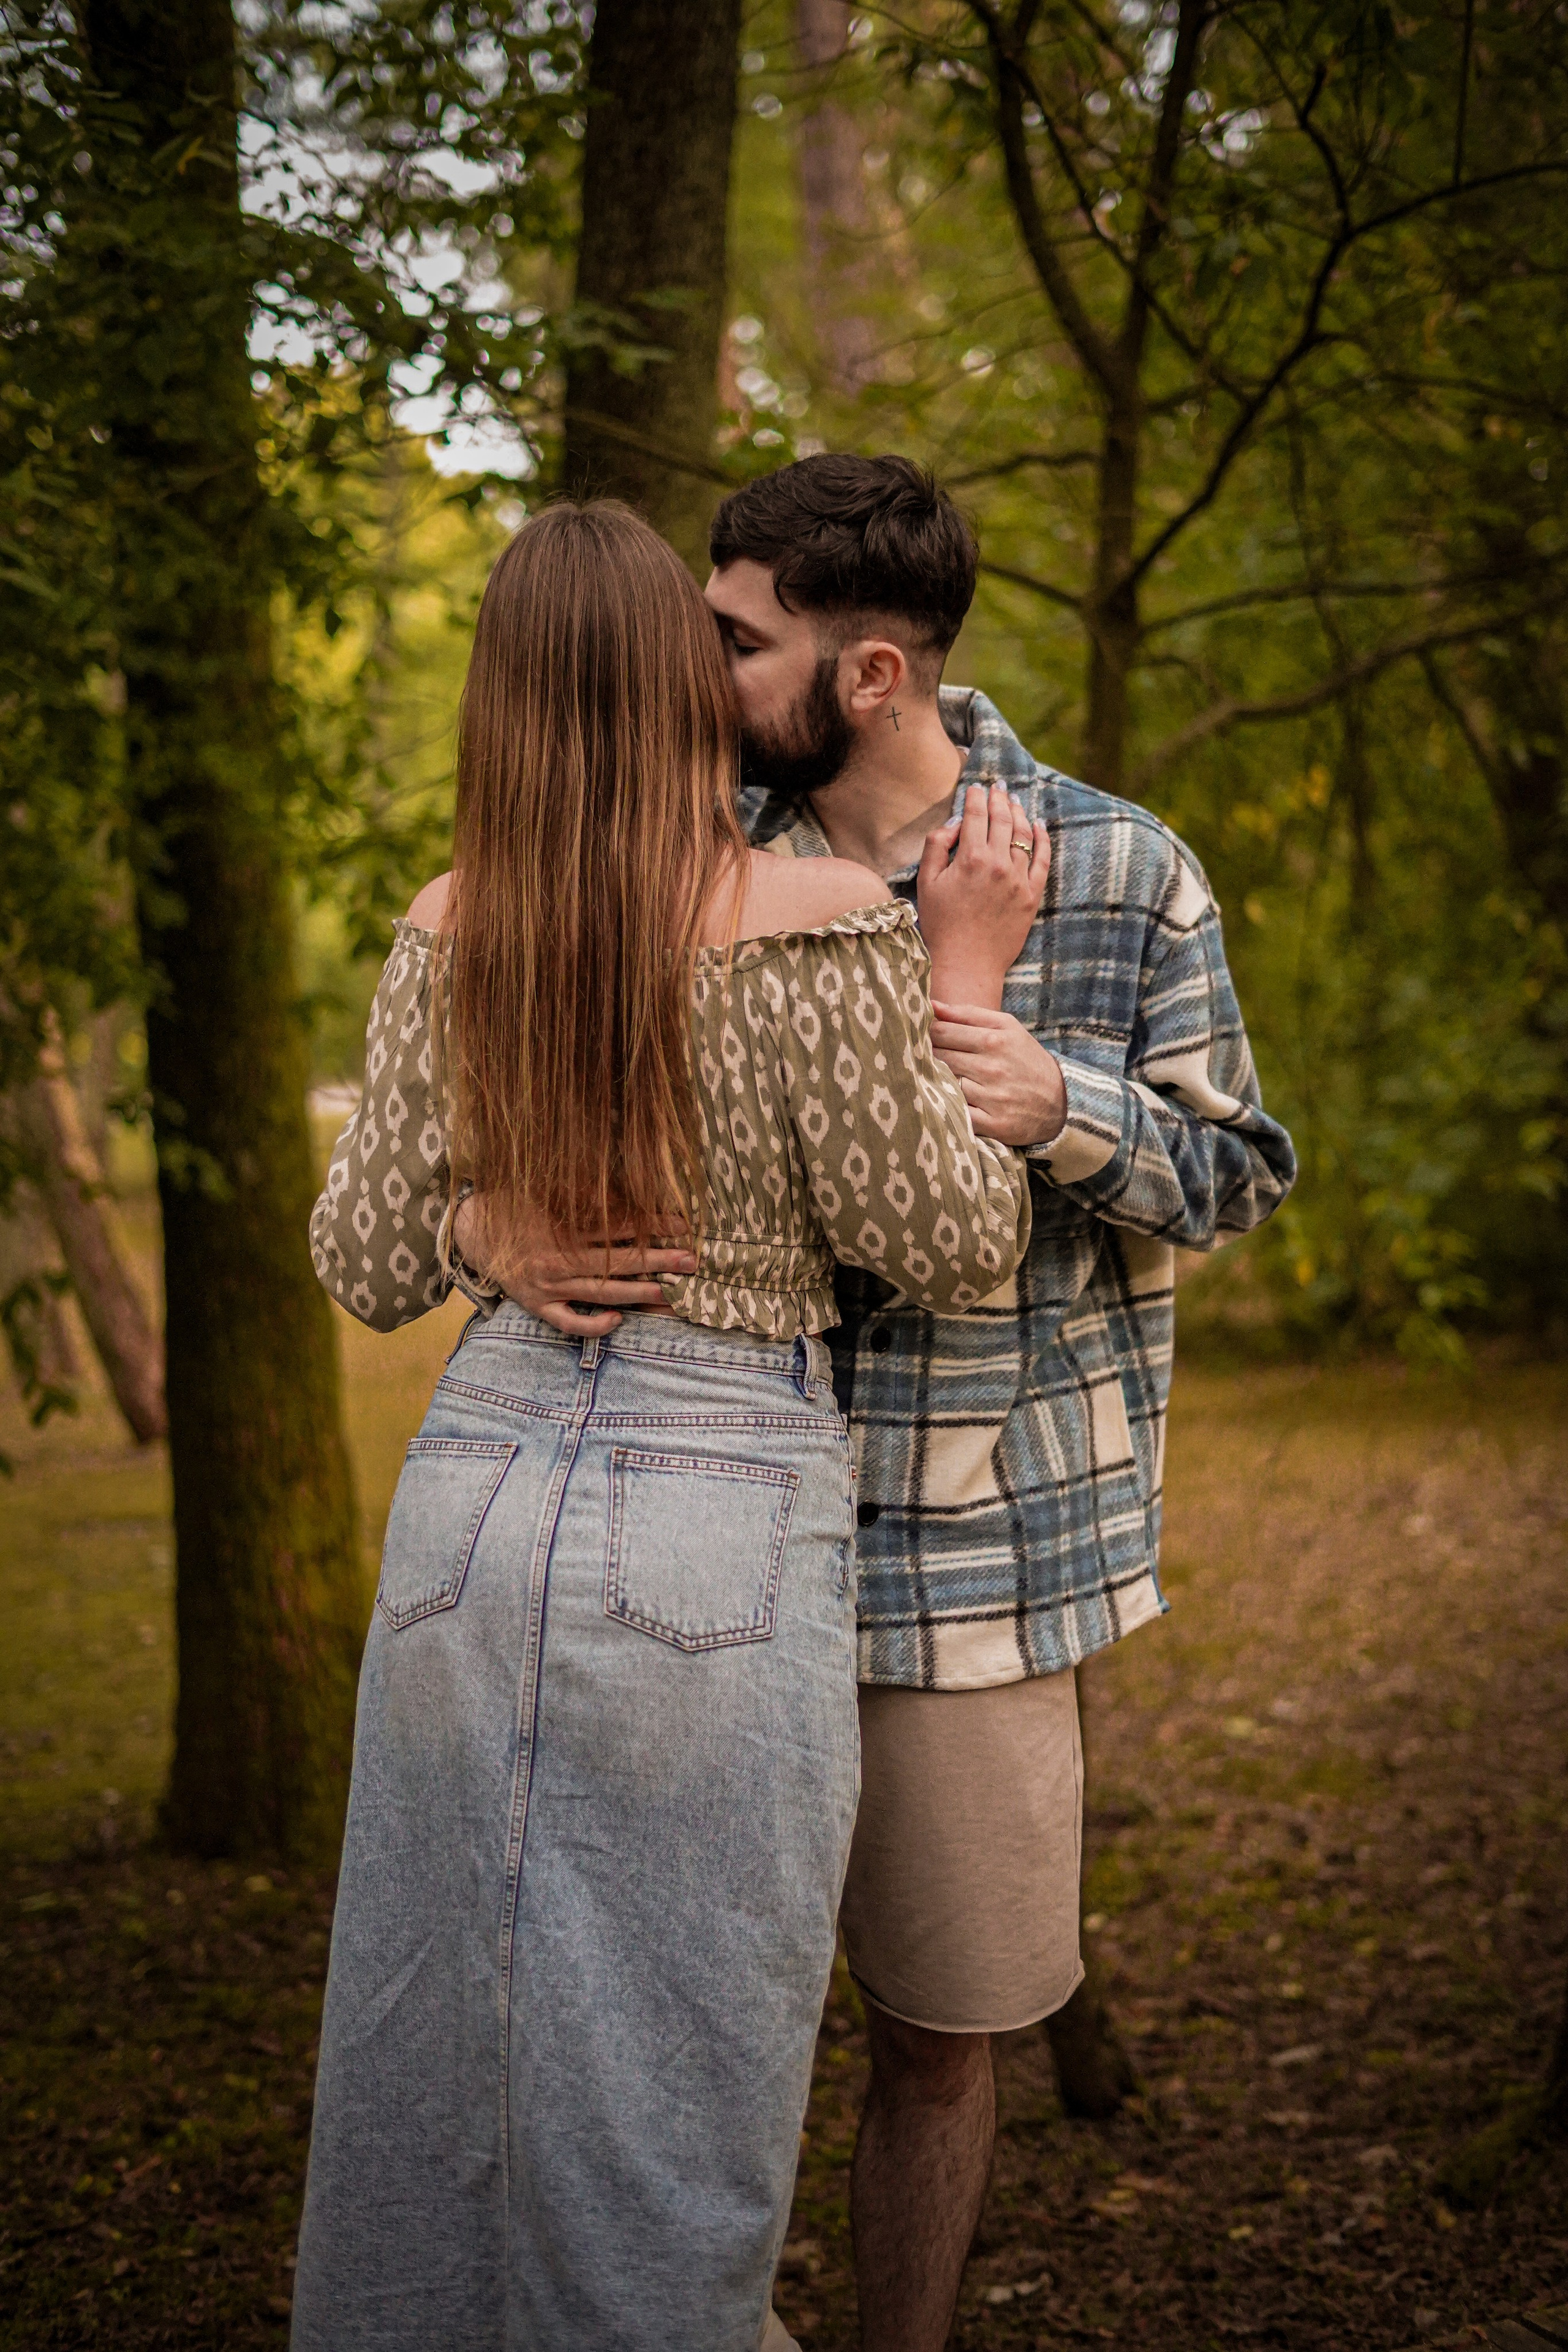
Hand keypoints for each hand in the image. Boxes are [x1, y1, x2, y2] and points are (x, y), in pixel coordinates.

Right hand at [452, 1195, 696, 1337]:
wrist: (473, 1230)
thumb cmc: (515, 1204)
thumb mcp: (545, 1189)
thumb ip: (582, 1192)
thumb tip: (626, 1187)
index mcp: (561, 1226)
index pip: (617, 1228)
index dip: (651, 1226)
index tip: (682, 1226)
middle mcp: (558, 1259)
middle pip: (617, 1262)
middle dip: (658, 1261)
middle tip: (691, 1261)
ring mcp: (548, 1286)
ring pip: (601, 1292)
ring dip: (639, 1292)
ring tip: (670, 1291)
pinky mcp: (538, 1305)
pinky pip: (569, 1322)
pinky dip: (593, 1324)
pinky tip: (619, 1319)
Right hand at [916, 782, 1049, 1008]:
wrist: (966, 963)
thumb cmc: (941, 924)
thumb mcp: (927, 882)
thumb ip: (937, 845)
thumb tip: (956, 823)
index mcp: (970, 858)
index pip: (977, 815)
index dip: (976, 797)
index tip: (975, 788)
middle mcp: (998, 864)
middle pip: (1003, 819)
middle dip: (999, 798)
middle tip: (997, 787)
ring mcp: (1018, 879)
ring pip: (1024, 835)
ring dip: (1019, 813)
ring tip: (1014, 801)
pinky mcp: (1031, 896)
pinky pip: (1043, 860)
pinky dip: (1043, 839)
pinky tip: (1039, 825)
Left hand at [930, 1003, 1066, 1146]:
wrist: (1060, 1101)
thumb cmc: (1025, 1059)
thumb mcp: (1007, 1027)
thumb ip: (968, 1014)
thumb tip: (932, 1005)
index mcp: (994, 1041)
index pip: (942, 1032)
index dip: (925, 1033)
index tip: (918, 1035)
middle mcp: (992, 1069)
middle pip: (939, 1058)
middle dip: (926, 1056)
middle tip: (919, 1057)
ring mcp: (992, 1098)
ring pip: (945, 1084)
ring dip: (936, 1080)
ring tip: (934, 1078)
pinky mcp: (992, 1124)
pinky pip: (957, 1113)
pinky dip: (948, 1107)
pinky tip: (947, 1101)